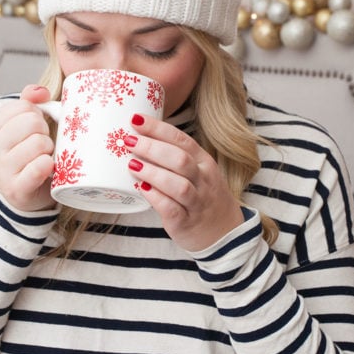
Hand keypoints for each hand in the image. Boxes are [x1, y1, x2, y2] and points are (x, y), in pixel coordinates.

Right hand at [0, 84, 55, 211]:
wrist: (21, 194)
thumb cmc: (23, 154)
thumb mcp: (20, 126)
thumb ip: (28, 102)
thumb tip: (39, 92)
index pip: (24, 106)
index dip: (37, 115)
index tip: (32, 130)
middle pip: (33, 122)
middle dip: (44, 131)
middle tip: (40, 145)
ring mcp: (0, 170)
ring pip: (40, 142)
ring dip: (49, 149)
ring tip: (42, 157)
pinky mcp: (16, 189)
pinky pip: (41, 165)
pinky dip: (49, 165)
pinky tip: (46, 169)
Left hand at [125, 115, 243, 251]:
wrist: (224, 232)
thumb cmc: (201, 196)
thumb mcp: (197, 171)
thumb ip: (174, 157)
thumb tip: (138, 138)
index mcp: (204, 162)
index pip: (181, 140)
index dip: (158, 129)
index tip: (136, 120)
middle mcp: (203, 180)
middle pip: (180, 160)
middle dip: (152, 148)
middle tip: (128, 141)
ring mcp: (197, 202)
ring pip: (178, 185)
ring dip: (153, 173)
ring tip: (132, 165)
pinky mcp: (186, 222)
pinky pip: (172, 209)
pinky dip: (156, 199)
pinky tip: (142, 190)